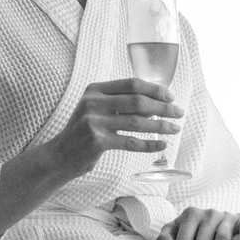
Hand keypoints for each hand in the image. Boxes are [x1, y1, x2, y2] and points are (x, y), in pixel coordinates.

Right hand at [51, 78, 183, 177]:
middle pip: (137, 101)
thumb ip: (121, 104)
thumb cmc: (84, 131)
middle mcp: (93, 102)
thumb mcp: (97, 110)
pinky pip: (130, 142)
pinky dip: (149, 144)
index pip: (131, 84)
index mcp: (95, 90)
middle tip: (179, 113)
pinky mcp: (97, 141)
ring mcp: (94, 122)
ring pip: (137, 121)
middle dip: (163, 107)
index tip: (171, 96)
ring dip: (160, 125)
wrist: (60, 155)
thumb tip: (156, 105)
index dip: (154, 89)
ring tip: (175, 128)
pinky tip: (162, 144)